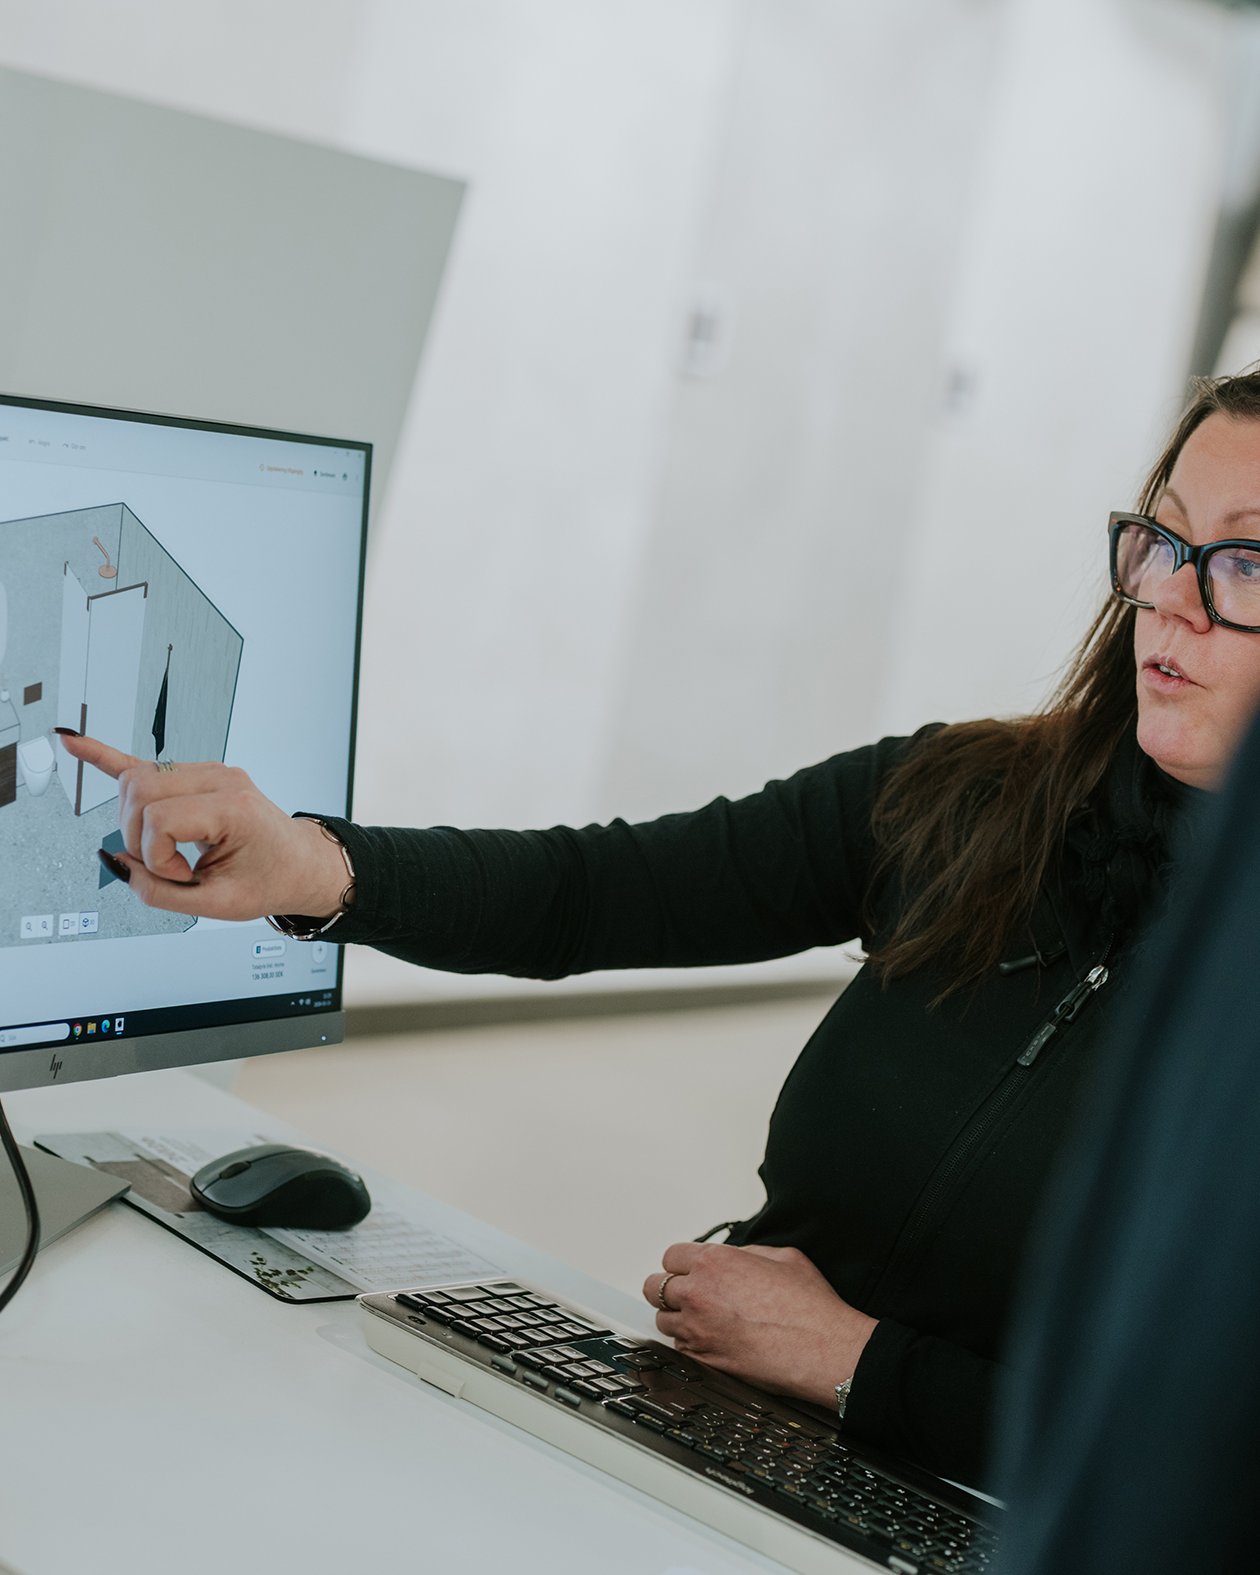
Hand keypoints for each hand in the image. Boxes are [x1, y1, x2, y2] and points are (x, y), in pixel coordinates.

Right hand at [56, 733, 349, 921]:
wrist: (299, 863)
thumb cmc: (269, 879)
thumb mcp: (220, 904)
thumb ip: (159, 891)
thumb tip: (116, 862)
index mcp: (233, 806)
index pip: (161, 818)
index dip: (158, 857)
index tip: (183, 876)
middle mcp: (219, 778)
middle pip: (139, 790)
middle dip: (138, 836)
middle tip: (168, 864)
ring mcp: (207, 772)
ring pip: (136, 780)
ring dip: (134, 819)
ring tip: (164, 847)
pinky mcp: (195, 777)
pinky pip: (141, 762)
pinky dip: (103, 754)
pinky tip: (71, 739)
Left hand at [643, 1242, 876, 1409]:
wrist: (820, 1350)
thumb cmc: (808, 1306)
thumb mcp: (782, 1256)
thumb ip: (747, 1252)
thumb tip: (735, 1257)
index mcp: (714, 1263)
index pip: (671, 1256)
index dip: (682, 1263)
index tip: (689, 1269)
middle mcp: (698, 1294)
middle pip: (654, 1287)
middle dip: (669, 1289)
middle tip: (687, 1293)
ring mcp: (696, 1330)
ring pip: (663, 1320)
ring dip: (678, 1318)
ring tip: (702, 1319)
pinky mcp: (703, 1360)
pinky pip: (680, 1349)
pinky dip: (690, 1344)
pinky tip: (712, 1340)